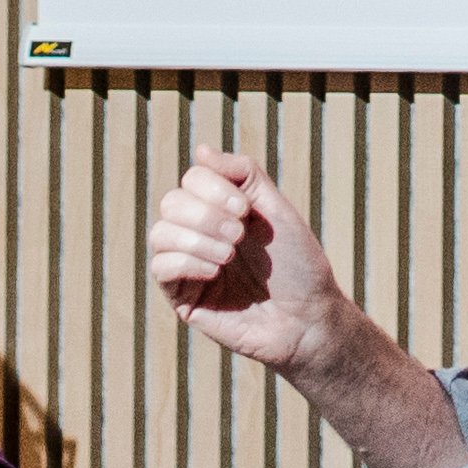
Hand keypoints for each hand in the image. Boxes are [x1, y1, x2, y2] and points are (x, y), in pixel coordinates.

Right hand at [151, 146, 372, 376]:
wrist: (308, 318)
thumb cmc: (298, 265)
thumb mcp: (276, 208)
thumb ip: (243, 175)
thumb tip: (200, 150)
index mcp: (222, 210)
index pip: (192, 179)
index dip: (214, 187)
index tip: (246, 210)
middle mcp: (200, 234)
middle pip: (171, 202)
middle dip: (206, 214)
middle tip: (239, 235)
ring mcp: (189, 266)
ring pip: (159, 233)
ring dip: (198, 239)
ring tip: (230, 256)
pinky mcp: (183, 298)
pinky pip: (160, 268)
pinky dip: (187, 262)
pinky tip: (216, 273)